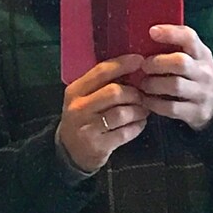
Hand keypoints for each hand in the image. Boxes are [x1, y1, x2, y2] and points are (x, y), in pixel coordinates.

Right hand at [56, 54, 148, 173]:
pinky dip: (137, 127)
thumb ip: (102, 84)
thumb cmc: (83, 119)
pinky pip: (125, 133)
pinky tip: (139, 124)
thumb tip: (133, 68)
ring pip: (122, 113)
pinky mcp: (98, 146)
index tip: (140, 60)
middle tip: (143, 96)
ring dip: (138, 111)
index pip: (101, 72)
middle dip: (134, 93)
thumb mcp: (84, 98)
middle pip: (114, 92)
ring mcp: (88, 128)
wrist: (70, 152)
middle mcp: (79, 108)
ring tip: (143, 111)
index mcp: (75, 91)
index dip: (122, 64)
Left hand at [136, 25, 212, 131]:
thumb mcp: (195, 58)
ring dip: (153, 84)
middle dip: (157, 63)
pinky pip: (172, 108)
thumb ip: (178, 47)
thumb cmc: (196, 76)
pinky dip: (154, 103)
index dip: (171, 33)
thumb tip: (149, 34)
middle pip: (180, 62)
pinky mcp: (196, 113)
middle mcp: (205, 73)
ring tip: (143, 84)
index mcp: (203, 54)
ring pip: (175, 86)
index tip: (152, 32)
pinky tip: (146, 100)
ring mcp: (202, 94)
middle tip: (143, 66)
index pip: (190, 38)